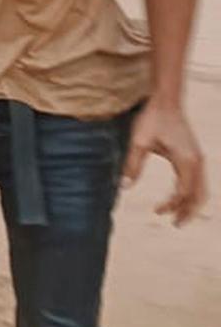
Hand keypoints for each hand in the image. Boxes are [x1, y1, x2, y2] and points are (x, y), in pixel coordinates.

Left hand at [123, 101, 206, 225]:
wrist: (166, 101)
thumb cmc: (152, 120)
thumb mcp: (138, 142)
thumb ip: (133, 165)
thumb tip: (124, 187)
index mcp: (186, 160)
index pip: (183, 192)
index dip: (172, 205)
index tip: (156, 211)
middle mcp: (197, 161)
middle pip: (199, 195)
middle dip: (189, 211)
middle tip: (176, 225)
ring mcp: (198, 158)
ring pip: (201, 188)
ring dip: (191, 204)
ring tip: (177, 216)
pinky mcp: (194, 155)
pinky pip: (197, 180)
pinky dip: (191, 192)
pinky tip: (178, 197)